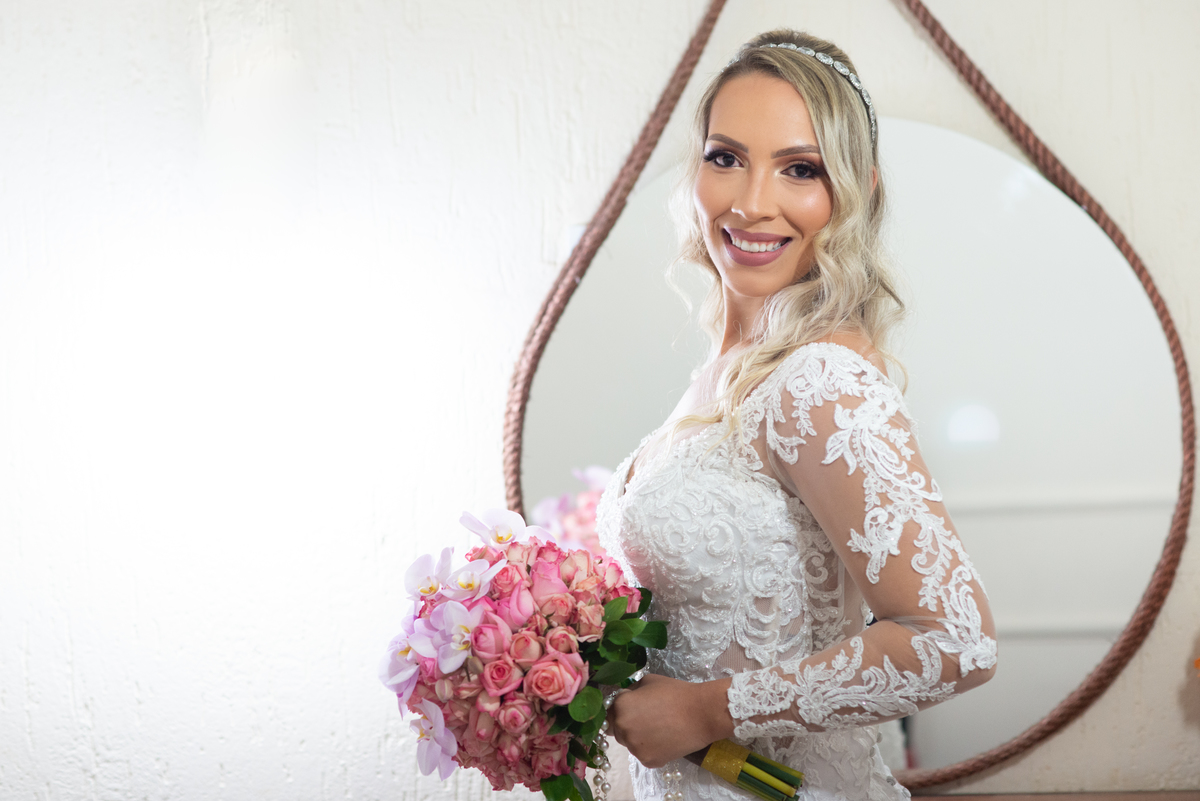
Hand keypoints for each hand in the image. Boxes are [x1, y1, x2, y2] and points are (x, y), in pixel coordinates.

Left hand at [607, 674, 734, 767]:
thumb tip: (624, 699)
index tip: (634, 708)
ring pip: (631, 744)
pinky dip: (652, 749)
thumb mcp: (648, 681)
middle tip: (649, 719)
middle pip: (618, 730)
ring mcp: (635, 748)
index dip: (622, 710)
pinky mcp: (649, 762)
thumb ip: (631, 691)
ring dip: (640, 738)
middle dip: (629, 724)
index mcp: (620, 707)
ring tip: (661, 728)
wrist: (701, 713)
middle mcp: (623, 729)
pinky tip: (666, 739)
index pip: (609, 713)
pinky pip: (644, 754)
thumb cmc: (675, 692)